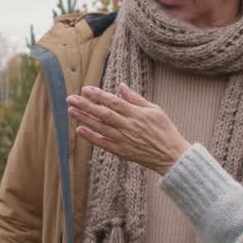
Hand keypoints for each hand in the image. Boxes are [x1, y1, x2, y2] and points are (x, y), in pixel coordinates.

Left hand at [67, 84, 190, 174]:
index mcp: (136, 114)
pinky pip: (103, 143)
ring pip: (100, 127)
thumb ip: (136, 99)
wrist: (171, 156)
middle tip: (71, 98)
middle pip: (103, 114)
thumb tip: (121, 86)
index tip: (85, 89)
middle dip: (86, 105)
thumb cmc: (165, 130)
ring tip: (71, 110)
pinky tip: (79, 130)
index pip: (114, 102)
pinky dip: (91, 137)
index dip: (99, 95)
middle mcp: (128, 126)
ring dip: (84, 119)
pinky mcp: (121, 151)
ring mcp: (123, 140)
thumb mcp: (155, 110)